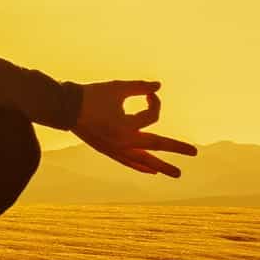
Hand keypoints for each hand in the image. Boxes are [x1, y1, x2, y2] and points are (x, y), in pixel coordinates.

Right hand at [70, 80, 197, 177]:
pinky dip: (141, 166)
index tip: (150, 92)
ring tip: (176, 173)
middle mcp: (124, 142)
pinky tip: (151, 171)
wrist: (65, 108)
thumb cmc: (92, 96)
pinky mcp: (109, 151)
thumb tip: (158, 86)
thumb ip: (140, 87)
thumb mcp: (118, 88)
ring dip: (161, 166)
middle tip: (194, 153)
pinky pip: (129, 162)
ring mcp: (116, 150)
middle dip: (176, 149)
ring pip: (144, 161)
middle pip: (156, 147)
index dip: (154, 101)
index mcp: (126, 127)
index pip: (151, 116)